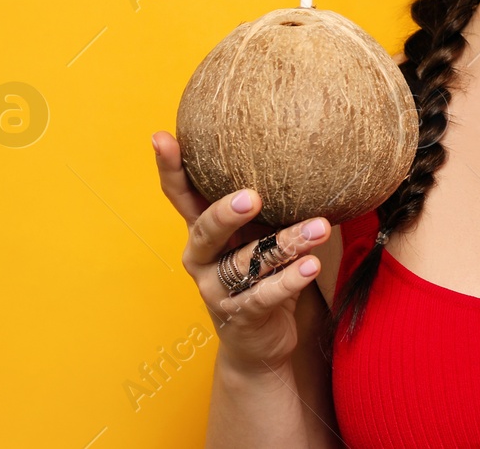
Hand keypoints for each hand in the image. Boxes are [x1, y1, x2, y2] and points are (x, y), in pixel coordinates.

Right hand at [152, 131, 331, 373]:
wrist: (259, 341)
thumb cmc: (262, 272)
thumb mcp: (259, 233)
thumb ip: (270, 202)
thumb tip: (306, 150)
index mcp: (203, 230)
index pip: (180, 195)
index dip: (170, 167)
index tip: (160, 137)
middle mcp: (202, 258)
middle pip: (206, 230)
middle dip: (227, 212)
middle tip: (253, 196)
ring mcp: (217, 290)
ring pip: (249, 262)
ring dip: (287, 243)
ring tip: (318, 228)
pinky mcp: (240, 316)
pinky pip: (265, 295)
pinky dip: (290, 280)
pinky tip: (311, 265)